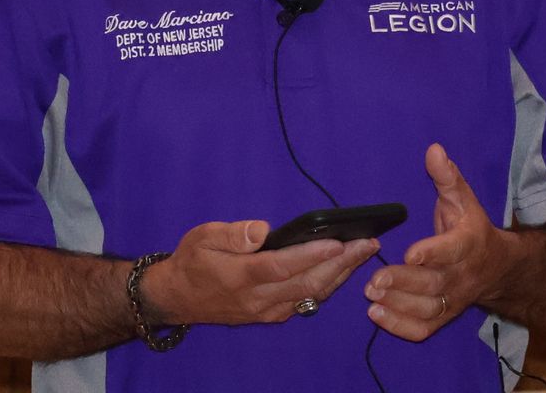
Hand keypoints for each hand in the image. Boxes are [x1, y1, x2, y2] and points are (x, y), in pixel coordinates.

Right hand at [140, 219, 379, 326]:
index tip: (338, 241)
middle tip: (366, 243)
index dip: (311, 255)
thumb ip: (232, 234)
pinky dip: (327, 285)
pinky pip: (305, 301)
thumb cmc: (192, 261)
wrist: (178, 298)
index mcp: (239, 277)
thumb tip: (262, 230)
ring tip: (363, 252)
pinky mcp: (271, 315)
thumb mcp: (202, 237)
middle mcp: (256, 299)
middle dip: (340, 263)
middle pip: (305, 283)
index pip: (281, 266)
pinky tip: (342, 269)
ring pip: (310, 294)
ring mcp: (266, 311)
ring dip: (340, 275)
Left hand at [366, 143, 510, 341]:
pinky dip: (400, 327)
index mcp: (468, 243)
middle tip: (373, 280)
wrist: (498, 267)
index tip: (410, 253)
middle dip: (404, 282)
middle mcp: (462, 276)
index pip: (452, 250)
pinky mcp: (443, 315)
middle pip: (434, 283)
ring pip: (427, 309)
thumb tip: (433, 149)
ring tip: (370, 296)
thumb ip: (447, 176)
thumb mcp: (463, 198)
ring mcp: (453, 299)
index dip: (433, 253)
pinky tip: (377, 314)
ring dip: (398, 305)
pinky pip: (424, 328)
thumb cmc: (471, 228)